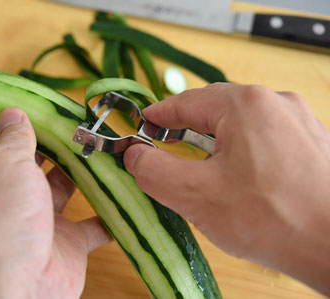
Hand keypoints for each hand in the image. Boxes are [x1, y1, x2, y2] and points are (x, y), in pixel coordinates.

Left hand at [0, 108, 110, 298]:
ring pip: (61, 188)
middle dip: (48, 142)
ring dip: (80, 171)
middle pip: (26, 162)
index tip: (23, 103)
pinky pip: (90, 224)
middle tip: (72, 120)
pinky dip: (105, 212)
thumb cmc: (0, 221)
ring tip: (99, 145)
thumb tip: (12, 114)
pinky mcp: (65, 242)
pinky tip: (119, 190)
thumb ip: (13, 137)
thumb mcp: (4, 164)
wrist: (18, 287)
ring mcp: (36, 220)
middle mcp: (5, 198)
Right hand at [124, 83, 329, 294]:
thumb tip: (134, 155)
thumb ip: (153, 170)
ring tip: (201, 170)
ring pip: (240, 125)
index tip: (141, 128)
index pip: (185, 102)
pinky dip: (241, 152)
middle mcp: (276, 103)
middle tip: (166, 151)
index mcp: (245, 105)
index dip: (157, 116)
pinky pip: (263, 138)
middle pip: (214, 110)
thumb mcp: (195, 195)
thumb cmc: (270, 219)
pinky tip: (238, 179)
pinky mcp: (312, 143)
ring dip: (214, 143)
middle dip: (186, 130)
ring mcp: (299, 122)